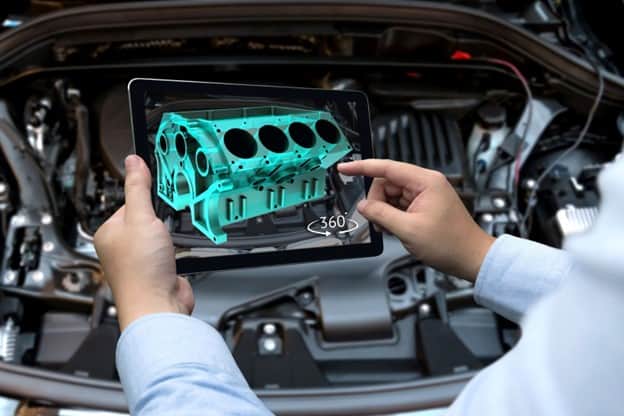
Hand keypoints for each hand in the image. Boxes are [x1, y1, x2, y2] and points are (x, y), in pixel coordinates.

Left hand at [94, 155, 193, 329]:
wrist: (158, 305)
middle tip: (162, 228)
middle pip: (145, 219)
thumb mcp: (141, 217)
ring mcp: (138, 260)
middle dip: (159, 222)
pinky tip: (173, 257)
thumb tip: (133, 161)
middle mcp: (120, 247)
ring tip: (166, 247)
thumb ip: (138, 188)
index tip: (156, 201)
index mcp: (108, 232)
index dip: (145, 201)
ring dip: (167, 239)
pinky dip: (174, 252)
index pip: (128, 203)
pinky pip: (167, 252)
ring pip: (158, 237)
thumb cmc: (141, 269)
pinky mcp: (155, 271)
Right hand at [338, 159, 493, 280]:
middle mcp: (426, 184)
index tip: (345, 168)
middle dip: (377, 201)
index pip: (386, 167)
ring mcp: (426, 194)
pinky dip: (393, 216)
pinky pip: (399, 205)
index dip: (362, 167)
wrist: (471, 258)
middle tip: (378, 221)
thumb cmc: (451, 244)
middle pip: (387, 183)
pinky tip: (396, 229)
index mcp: (425, 181)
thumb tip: (364, 205)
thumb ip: (381, 214)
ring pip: (391, 195)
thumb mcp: (408, 230)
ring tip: (391, 229)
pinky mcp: (425, 205)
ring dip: (385, 211)